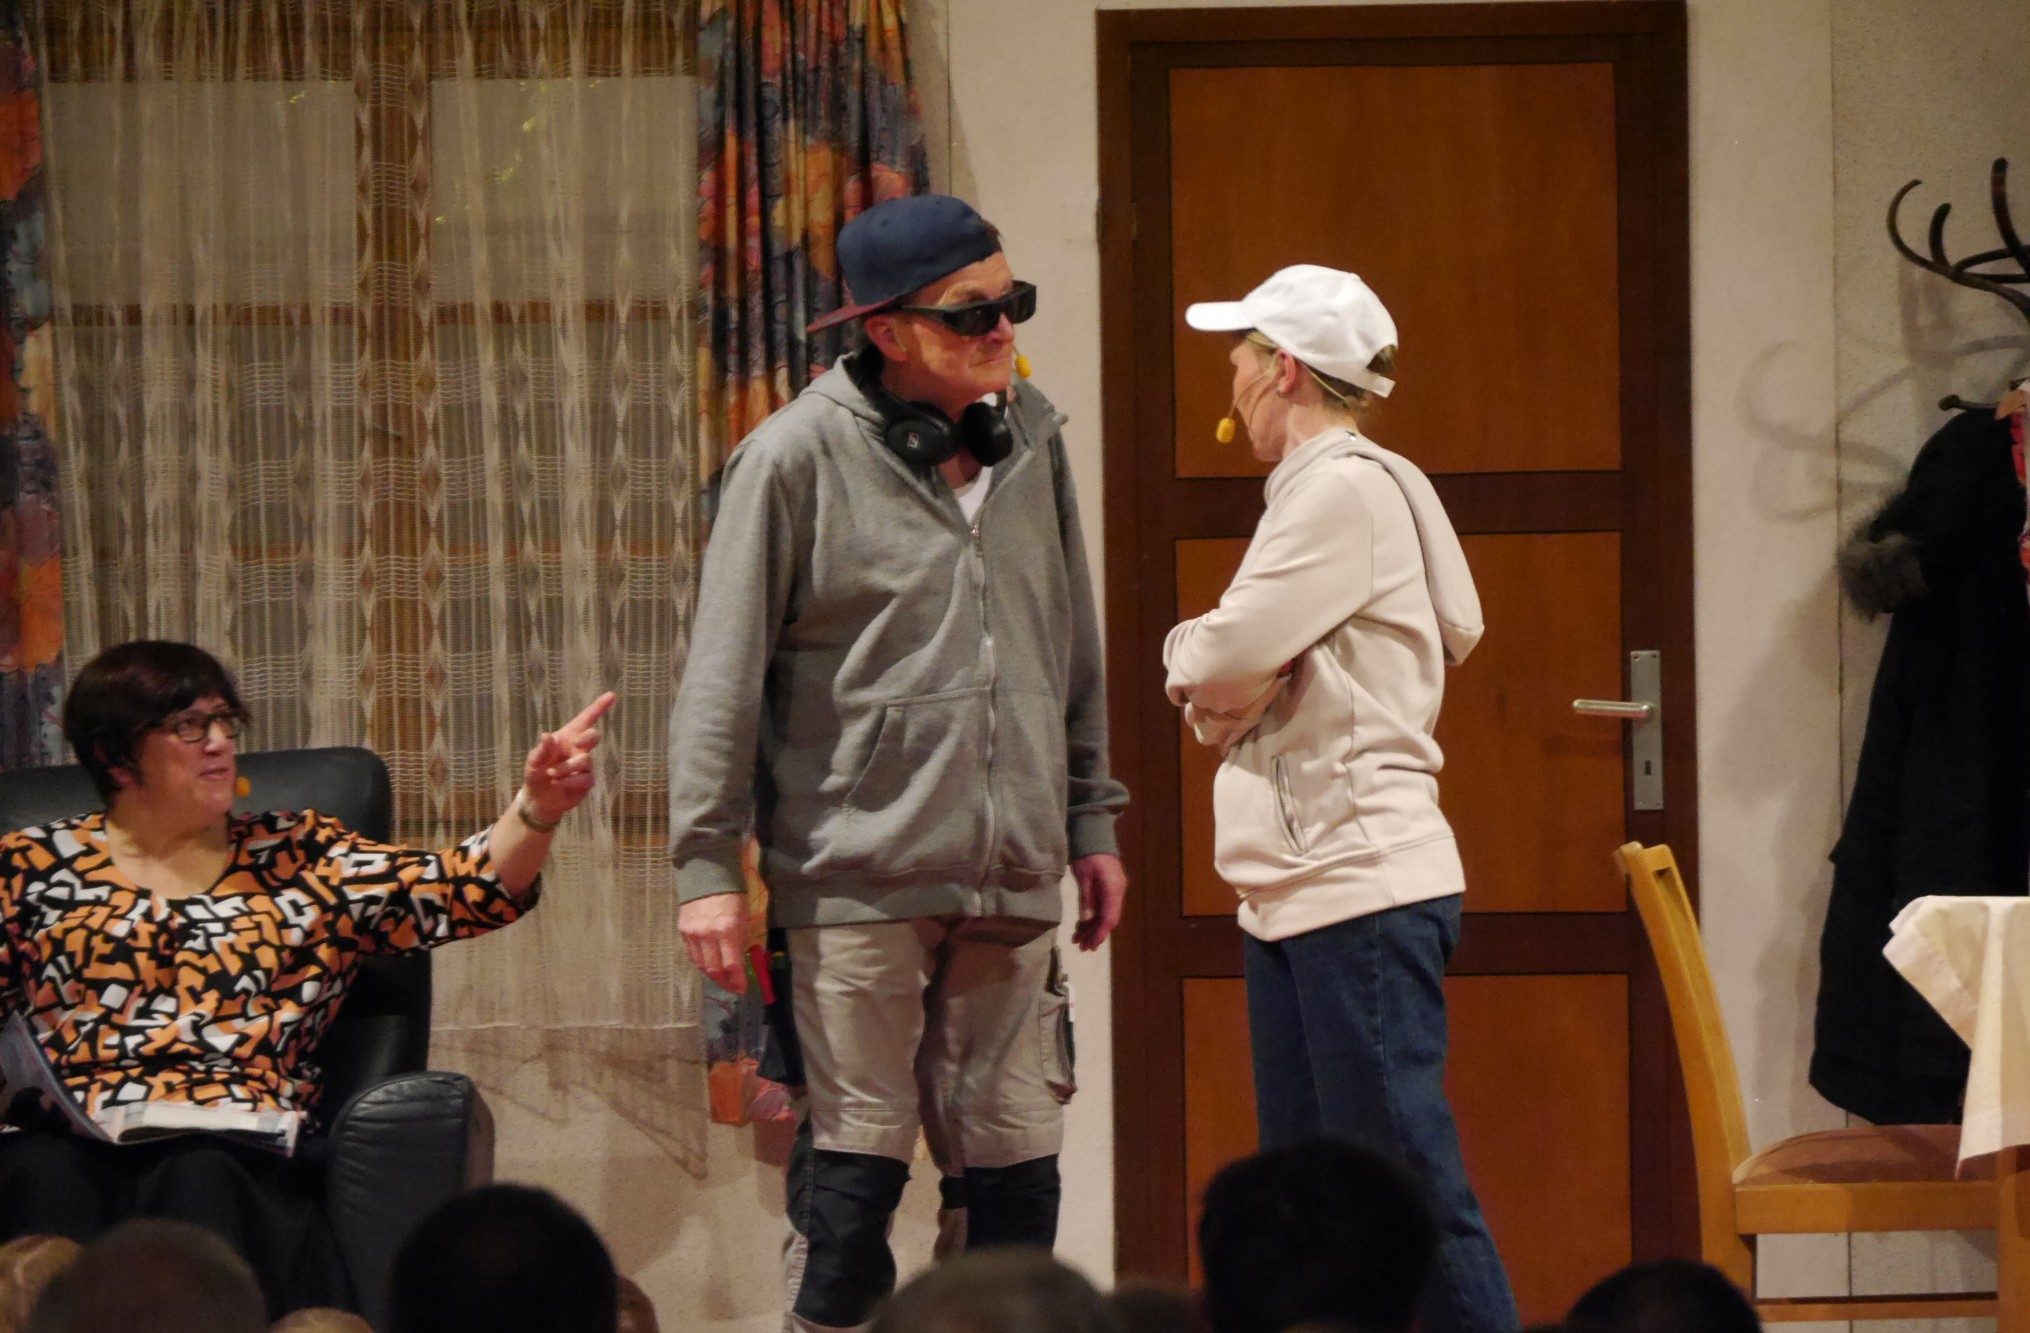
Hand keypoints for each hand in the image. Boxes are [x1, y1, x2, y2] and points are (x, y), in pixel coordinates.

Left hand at [521, 692, 616, 823]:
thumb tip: (547, 736)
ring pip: (585, 760)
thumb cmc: (536, 773)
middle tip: (577, 743)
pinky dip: (569, 781)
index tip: (611, 695)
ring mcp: (584, 766)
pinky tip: (558, 783)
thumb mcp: (533, 761)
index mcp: (567, 738)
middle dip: (588, 738)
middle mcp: (578, 749)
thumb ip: (541, 750)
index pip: (585, 720)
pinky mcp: (587, 781)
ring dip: (566, 768)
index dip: (598, 707)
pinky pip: (585, 778)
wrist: (538, 799)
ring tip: (551, 775)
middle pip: (594, 736)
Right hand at [680, 892, 750, 992]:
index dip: (737, 981)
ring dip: (712, 975)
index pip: (731, 965)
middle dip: (725, 982)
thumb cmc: (733, 897)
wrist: (707, 876)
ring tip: (722, 978)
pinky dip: (701, 963)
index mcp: (727, 930)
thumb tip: (739, 965)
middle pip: (714, 970)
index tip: (742, 989)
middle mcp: (707, 935)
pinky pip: (692, 954)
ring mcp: (692, 934)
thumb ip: (740, 942)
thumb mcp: (743, 919)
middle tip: (733, 987)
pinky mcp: (683, 931)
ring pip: (700, 965)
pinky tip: (709, 964)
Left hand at [1071, 852, 1127, 950]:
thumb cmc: (1087, 853)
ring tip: (1078, 939)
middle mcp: (1118, 891)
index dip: (1099, 934)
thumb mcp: (1083, 876)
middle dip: (1095, 934)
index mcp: (1113, 889)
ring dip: (1093, 927)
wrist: (1094, 832)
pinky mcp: (1110, 887)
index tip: (1088, 946)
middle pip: (1109, 919)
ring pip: (1107, 914)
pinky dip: (1094, 916)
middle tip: (1081, 947)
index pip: (1109, 918)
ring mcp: (1115, 889)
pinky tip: (1083, 924)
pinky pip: (1104, 906)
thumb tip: (1087, 921)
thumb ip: (1087, 899)